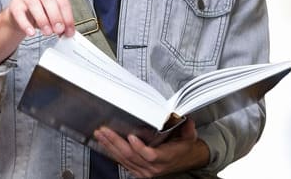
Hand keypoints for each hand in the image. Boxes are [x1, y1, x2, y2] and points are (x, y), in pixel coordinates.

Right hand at [5, 0, 75, 37]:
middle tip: (59, 30)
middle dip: (56, 16)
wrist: (21, 15)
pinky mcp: (15, 4)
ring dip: (43, 20)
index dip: (67, 17)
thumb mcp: (53, 17)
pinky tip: (31, 32)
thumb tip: (68, 32)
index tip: (69, 30)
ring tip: (47, 32)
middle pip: (49, 0)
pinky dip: (26, 24)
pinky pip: (20, 13)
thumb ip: (61, 23)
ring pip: (34, 4)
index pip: (62, 1)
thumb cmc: (40, 14)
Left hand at [93, 119, 209, 177]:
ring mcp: (144, 171)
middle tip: (105, 131)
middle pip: (131, 156)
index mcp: (165, 158)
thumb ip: (187, 128)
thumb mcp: (189, 137)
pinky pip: (122, 162)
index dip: (139, 147)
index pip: (150, 155)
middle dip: (115, 142)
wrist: (184, 160)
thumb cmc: (183, 148)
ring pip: (123, 160)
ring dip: (110, 146)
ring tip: (101, 134)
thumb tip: (186, 118)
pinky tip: (104, 144)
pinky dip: (112, 152)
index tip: (131, 136)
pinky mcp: (137, 171)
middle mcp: (153, 167)